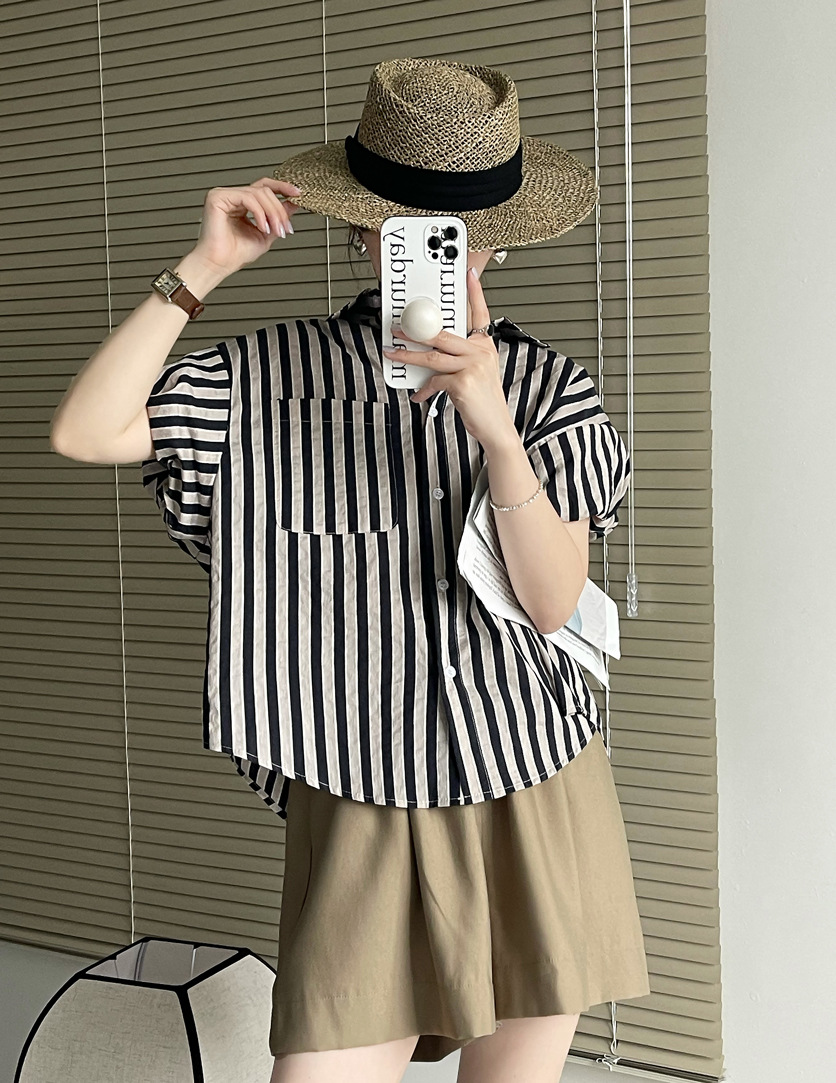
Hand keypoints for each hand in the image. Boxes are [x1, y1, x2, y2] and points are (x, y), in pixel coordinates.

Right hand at [192, 177, 303, 276]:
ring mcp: (224, 195)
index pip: (264, 187)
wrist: (219, 265)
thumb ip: (278, 218)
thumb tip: (293, 204)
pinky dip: (259, 213)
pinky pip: (247, 198)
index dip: (282, 187)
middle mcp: (233, 196)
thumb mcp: (266, 233)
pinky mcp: (218, 197)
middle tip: (285, 227)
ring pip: (258, 193)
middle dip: (279, 210)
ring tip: (275, 230)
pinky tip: (263, 227)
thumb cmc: (236, 254)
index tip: (297, 193)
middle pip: (264, 190)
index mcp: (242, 203)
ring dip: (272, 213)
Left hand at [382, 267, 517, 449]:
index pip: (480, 313)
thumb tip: (430, 354)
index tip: (468, 273)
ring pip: (432, 356)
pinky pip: (434, 380)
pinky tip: (419, 394)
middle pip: (443, 334)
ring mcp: (473, 366)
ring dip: (408, 356)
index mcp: (485, 346)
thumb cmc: (484, 402)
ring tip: (393, 354)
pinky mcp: (463, 383)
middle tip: (398, 328)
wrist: (497, 427)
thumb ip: (460, 358)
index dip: (474, 292)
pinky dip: (423, 389)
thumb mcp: (477, 373)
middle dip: (416, 330)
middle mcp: (481, 352)